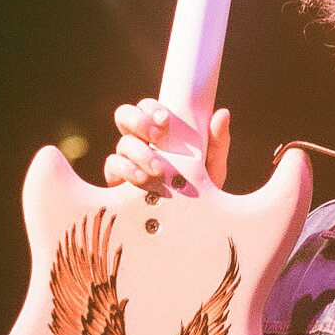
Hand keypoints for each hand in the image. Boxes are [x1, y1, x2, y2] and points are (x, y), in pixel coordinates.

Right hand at [104, 99, 231, 189]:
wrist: (189, 226)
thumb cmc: (200, 194)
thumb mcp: (212, 168)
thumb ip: (217, 143)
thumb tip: (222, 114)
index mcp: (160, 134)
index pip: (147, 109)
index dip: (151, 108)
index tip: (166, 119)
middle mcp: (140, 143)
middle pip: (125, 116)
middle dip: (139, 122)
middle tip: (158, 138)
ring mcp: (127, 161)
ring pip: (122, 143)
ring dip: (139, 152)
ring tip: (158, 170)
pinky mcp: (118, 182)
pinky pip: (112, 166)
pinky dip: (125, 170)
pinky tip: (141, 179)